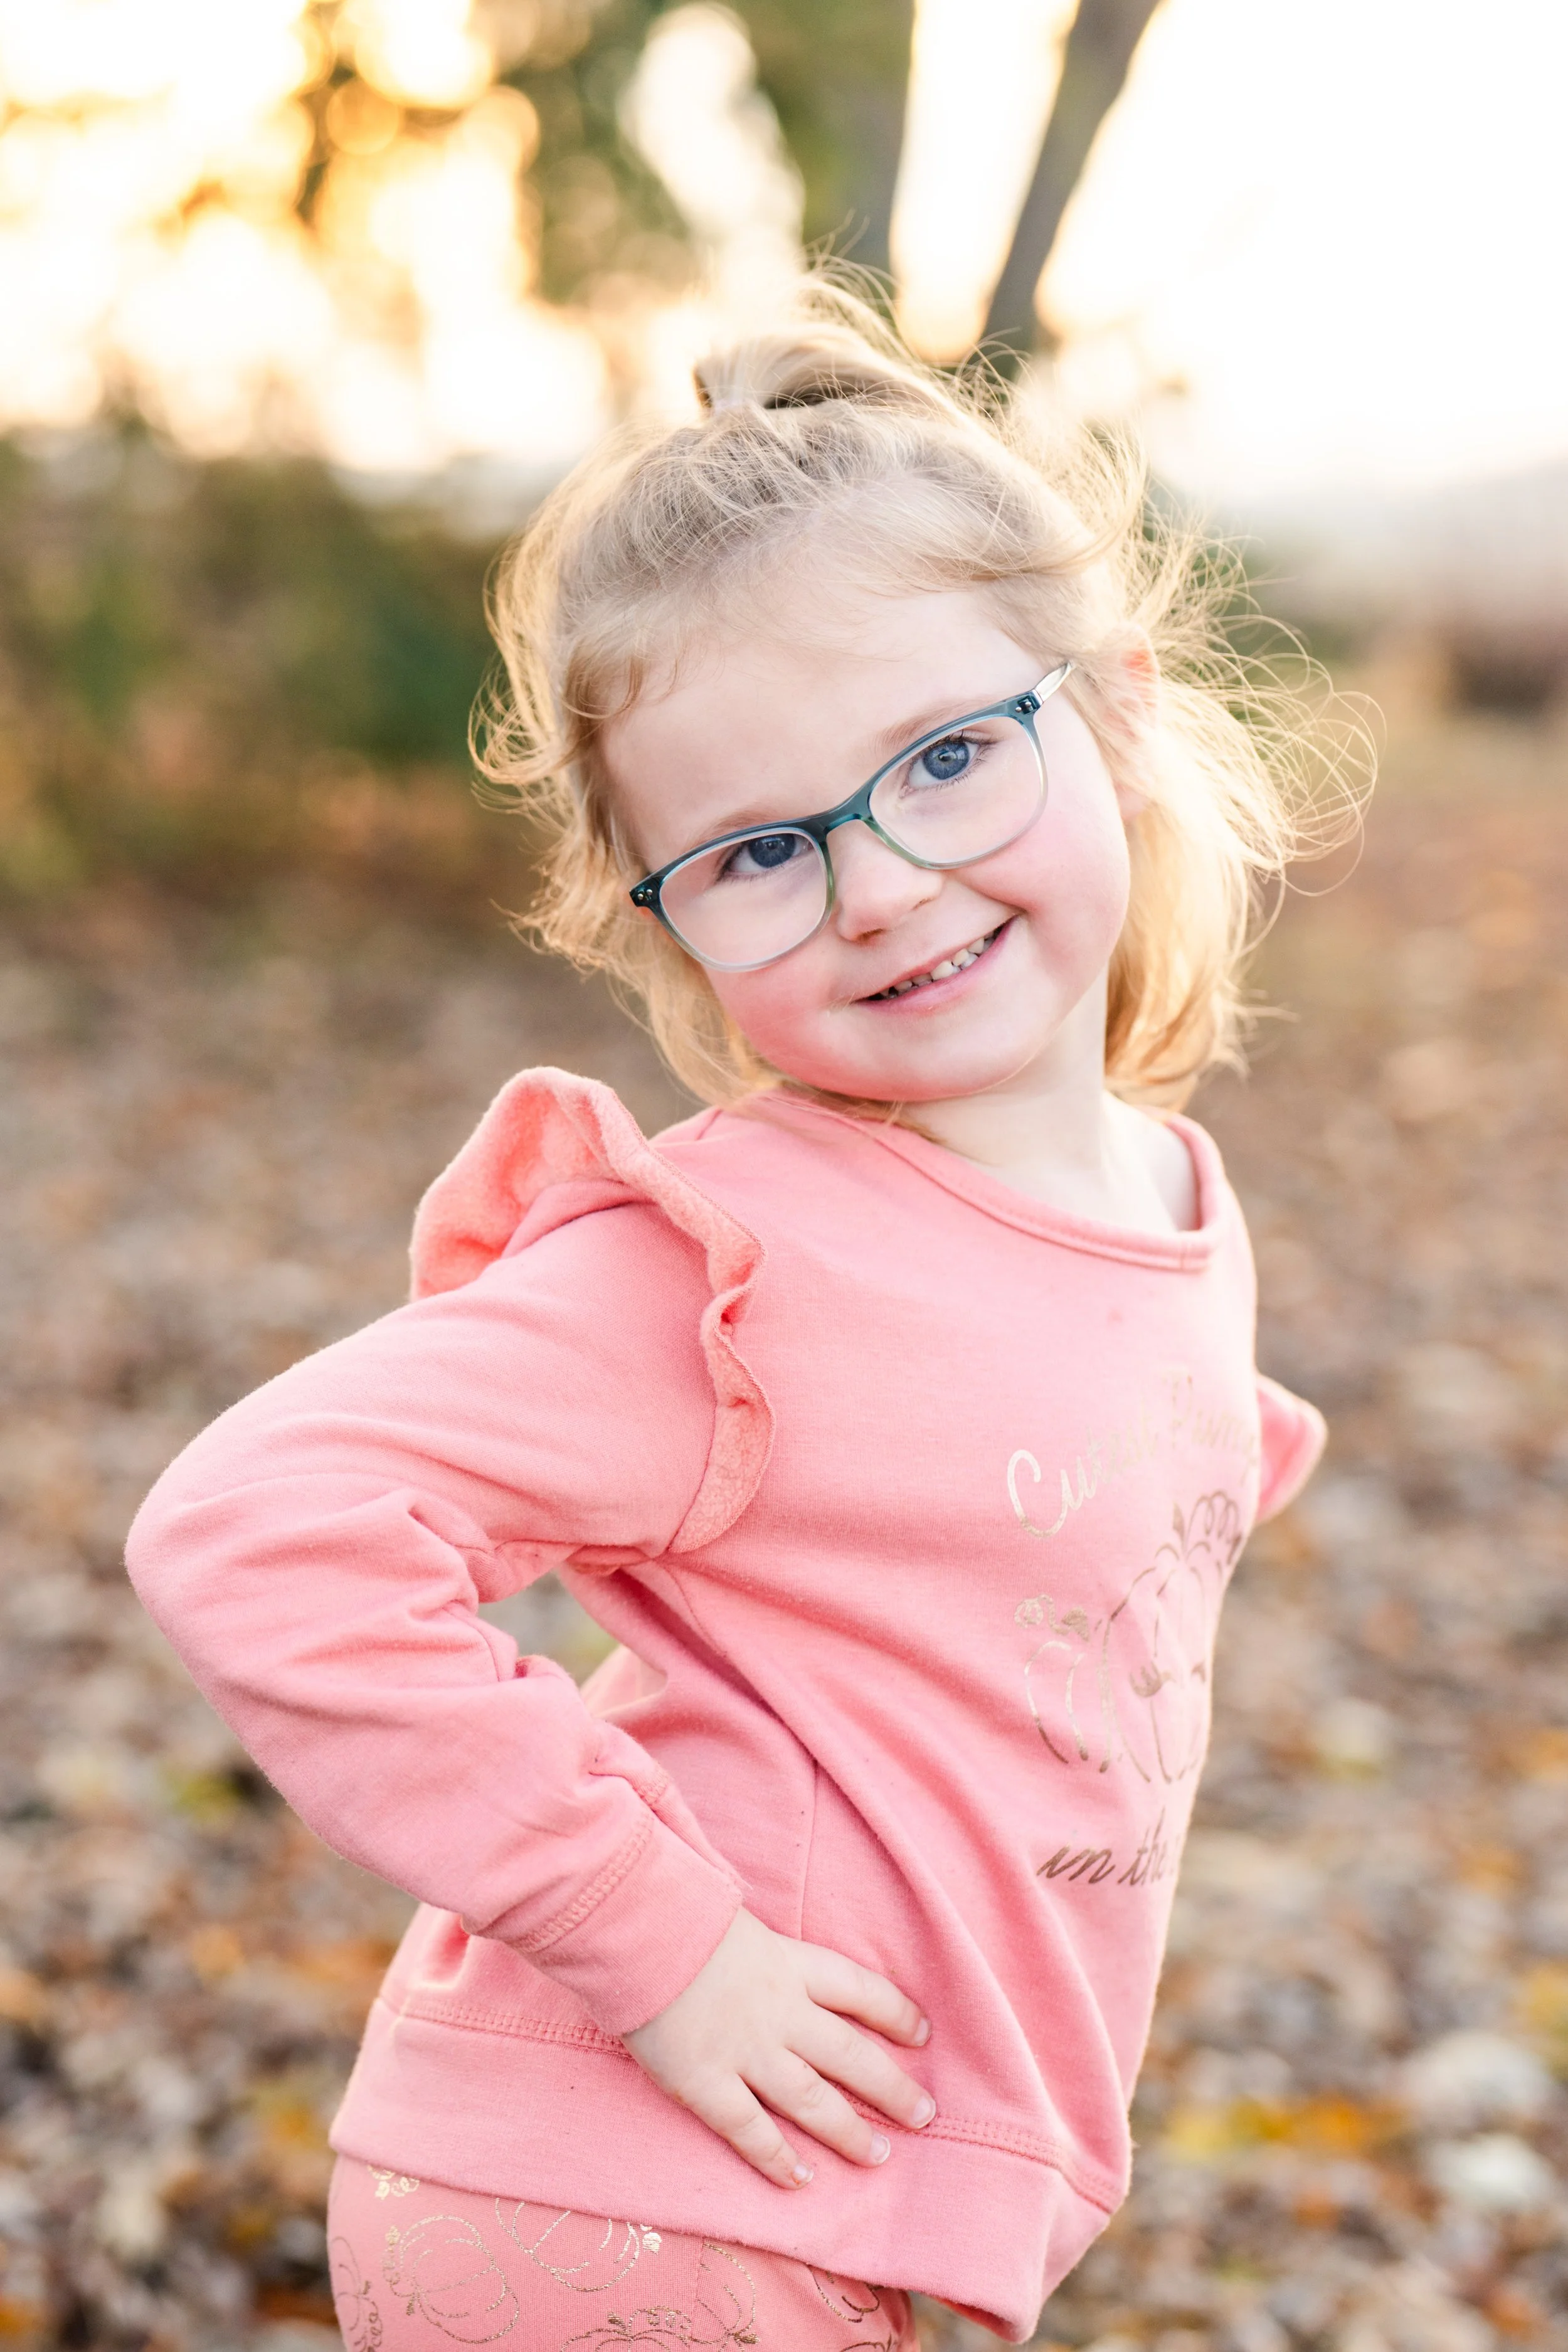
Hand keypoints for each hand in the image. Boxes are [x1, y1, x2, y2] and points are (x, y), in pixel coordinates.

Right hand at [622, 1908, 933, 2189]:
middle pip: (850, 2054)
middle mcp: (781, 2011)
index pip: (861, 1990)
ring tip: (878, 2155)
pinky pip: (751, 2131)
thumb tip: (786, 1974)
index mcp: (791, 1964)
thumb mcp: (742, 1925)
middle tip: (924, 2115)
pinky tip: (802, 2181)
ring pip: (812, 2099)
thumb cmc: (680, 1918)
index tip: (922, 2033)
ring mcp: (745, 2051)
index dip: (896, 2013)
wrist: (634, 1929)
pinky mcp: (706, 2084)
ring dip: (849, 2132)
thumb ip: (771, 1956)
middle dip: (891, 2088)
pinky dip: (779, 2159)